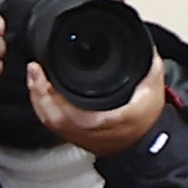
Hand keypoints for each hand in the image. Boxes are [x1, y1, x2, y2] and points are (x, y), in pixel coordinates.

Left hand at [27, 50, 171, 156]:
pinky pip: (53, 124)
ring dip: (39, 99)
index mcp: (108, 120)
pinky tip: (41, 93)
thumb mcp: (153, 88)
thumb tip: (144, 44)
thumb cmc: (148, 119)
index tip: (43, 71)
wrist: (147, 143)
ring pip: (51, 122)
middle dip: (39, 93)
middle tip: (34, 70)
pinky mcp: (76, 136)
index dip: (53, 94)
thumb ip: (149, 66)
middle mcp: (90, 131)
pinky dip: (44, 107)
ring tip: (34, 77)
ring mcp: (81, 136)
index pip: (74, 113)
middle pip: (55, 118)